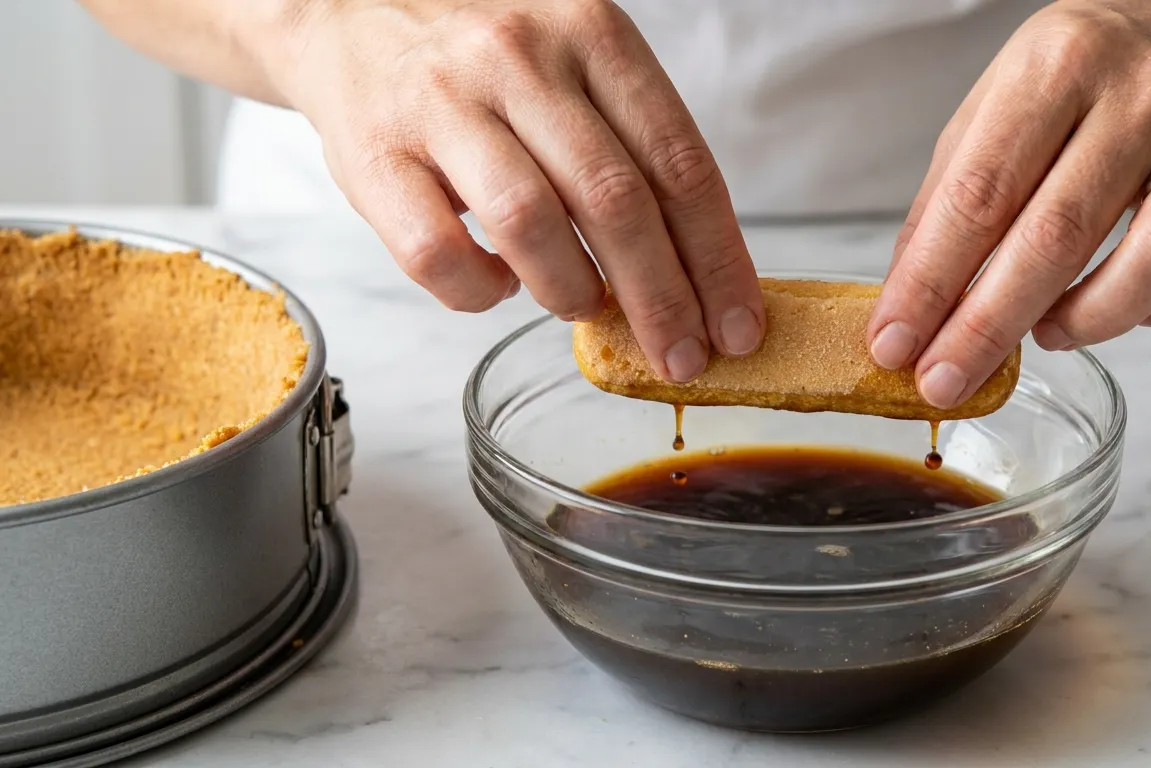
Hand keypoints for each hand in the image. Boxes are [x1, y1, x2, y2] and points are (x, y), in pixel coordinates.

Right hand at [271, 0, 764, 381]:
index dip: (717, 258)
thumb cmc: (484, 58)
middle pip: (615, 201)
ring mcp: (442, 105)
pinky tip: (500, 285)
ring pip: (530, 225)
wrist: (348, 13)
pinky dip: (481, 292)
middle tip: (681, 356)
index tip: (737, 323)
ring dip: (572, 291)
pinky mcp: (374, 157)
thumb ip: (633, 144)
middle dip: (661, 299)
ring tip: (585, 306)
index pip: (679, 162)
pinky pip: (439, 255)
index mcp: (591, 34)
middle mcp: (519, 59)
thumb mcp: (576, 63)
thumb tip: (697, 267)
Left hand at [868, 0, 1150, 407]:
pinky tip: (1139, 313)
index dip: (931, 281)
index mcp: (1059, 64)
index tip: (895, 344)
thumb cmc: (1089, 74)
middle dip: (988, 326)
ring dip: (1092, 320)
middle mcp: (1145, 93)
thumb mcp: (1000, 103)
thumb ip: (951, 196)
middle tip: (945, 380)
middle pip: (1059, 234)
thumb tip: (909, 302)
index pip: (981, 192)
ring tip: (1048, 333)